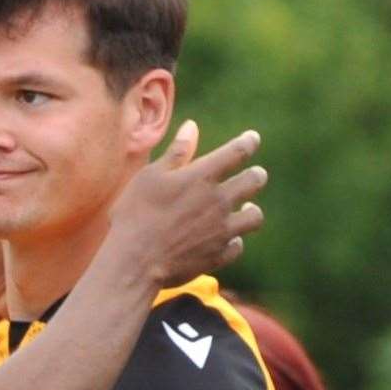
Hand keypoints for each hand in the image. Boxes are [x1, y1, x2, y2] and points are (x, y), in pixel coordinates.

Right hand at [107, 121, 266, 286]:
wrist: (134, 262)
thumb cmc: (136, 215)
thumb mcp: (150, 177)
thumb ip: (176, 153)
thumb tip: (192, 127)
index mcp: (202, 177)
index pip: (237, 152)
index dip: (248, 142)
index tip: (252, 139)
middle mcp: (219, 201)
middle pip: (254, 181)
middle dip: (256, 175)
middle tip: (254, 175)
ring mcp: (221, 230)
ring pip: (254, 216)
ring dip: (251, 210)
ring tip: (246, 209)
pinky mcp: (217, 255)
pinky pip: (237, 246)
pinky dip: (233, 241)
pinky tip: (227, 239)